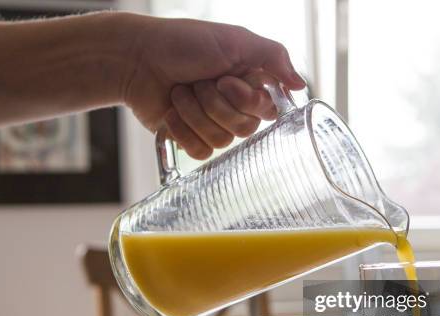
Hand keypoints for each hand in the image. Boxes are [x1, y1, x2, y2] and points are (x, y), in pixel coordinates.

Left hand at [120, 15, 304, 158]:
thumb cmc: (183, 44)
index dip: (245, 100)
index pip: (266, 111)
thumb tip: (301, 85)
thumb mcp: (236, 40)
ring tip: (180, 92)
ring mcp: (211, 125)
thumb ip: (275, 57)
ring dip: (195, 113)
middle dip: (214, 103)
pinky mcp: (190, 139)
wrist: (138, 59)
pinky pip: (200, 152)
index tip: (226, 79)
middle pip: (243, 128)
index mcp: (248, 85)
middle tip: (199, 82)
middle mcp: (233, 107)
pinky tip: (171, 113)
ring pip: (221, 141)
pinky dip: (183, 130)